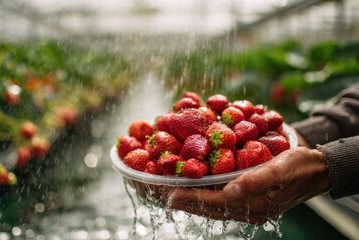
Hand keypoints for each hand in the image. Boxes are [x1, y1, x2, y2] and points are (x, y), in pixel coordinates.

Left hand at [165, 147, 329, 224]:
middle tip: (158, 192)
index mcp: (253, 205)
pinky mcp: (246, 197)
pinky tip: (191, 185)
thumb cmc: (300, 166)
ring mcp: (246, 205)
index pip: (212, 203)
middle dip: (181, 199)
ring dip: (188, 197)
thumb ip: (257, 181)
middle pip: (206, 207)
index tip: (167, 193)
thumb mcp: (281, 169)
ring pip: (209, 204)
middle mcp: (246, 209)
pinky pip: (218, 198)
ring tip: (167, 190)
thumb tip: (230, 191)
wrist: (317, 169)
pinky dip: (201, 192)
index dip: (189, 197)